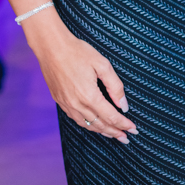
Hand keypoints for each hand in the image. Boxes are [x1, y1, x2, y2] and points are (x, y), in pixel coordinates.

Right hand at [29, 16, 136, 142]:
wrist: (51, 47)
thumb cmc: (77, 52)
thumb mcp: (102, 64)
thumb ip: (115, 86)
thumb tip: (123, 105)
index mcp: (89, 96)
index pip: (111, 117)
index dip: (124, 124)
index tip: (133, 129)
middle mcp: (77, 104)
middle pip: (100, 125)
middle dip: (115, 132)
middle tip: (126, 138)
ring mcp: (66, 104)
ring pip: (87, 125)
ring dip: (102, 131)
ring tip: (113, 134)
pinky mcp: (60, 101)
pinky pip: (76, 119)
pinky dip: (88, 125)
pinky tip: (94, 124)